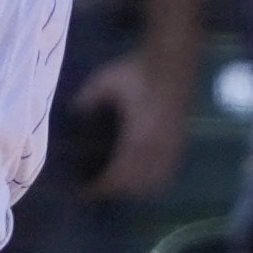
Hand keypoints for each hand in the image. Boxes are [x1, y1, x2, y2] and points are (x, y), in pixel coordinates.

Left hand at [70, 49, 188, 200]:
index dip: (100, 188)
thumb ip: (86, 100)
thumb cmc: (137, 71)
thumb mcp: (105, 81)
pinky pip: (167, 174)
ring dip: (135, 190)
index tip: (83, 192)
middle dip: (114, 192)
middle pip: (134, 187)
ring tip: (117, 186)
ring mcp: (171, 148)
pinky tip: (142, 178)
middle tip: (95, 189)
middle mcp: (156, 149)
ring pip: (153, 184)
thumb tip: (72, 116)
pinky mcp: (179, 143)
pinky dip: (153, 183)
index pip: (117, 177)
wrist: (172, 60)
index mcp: (137, 138)